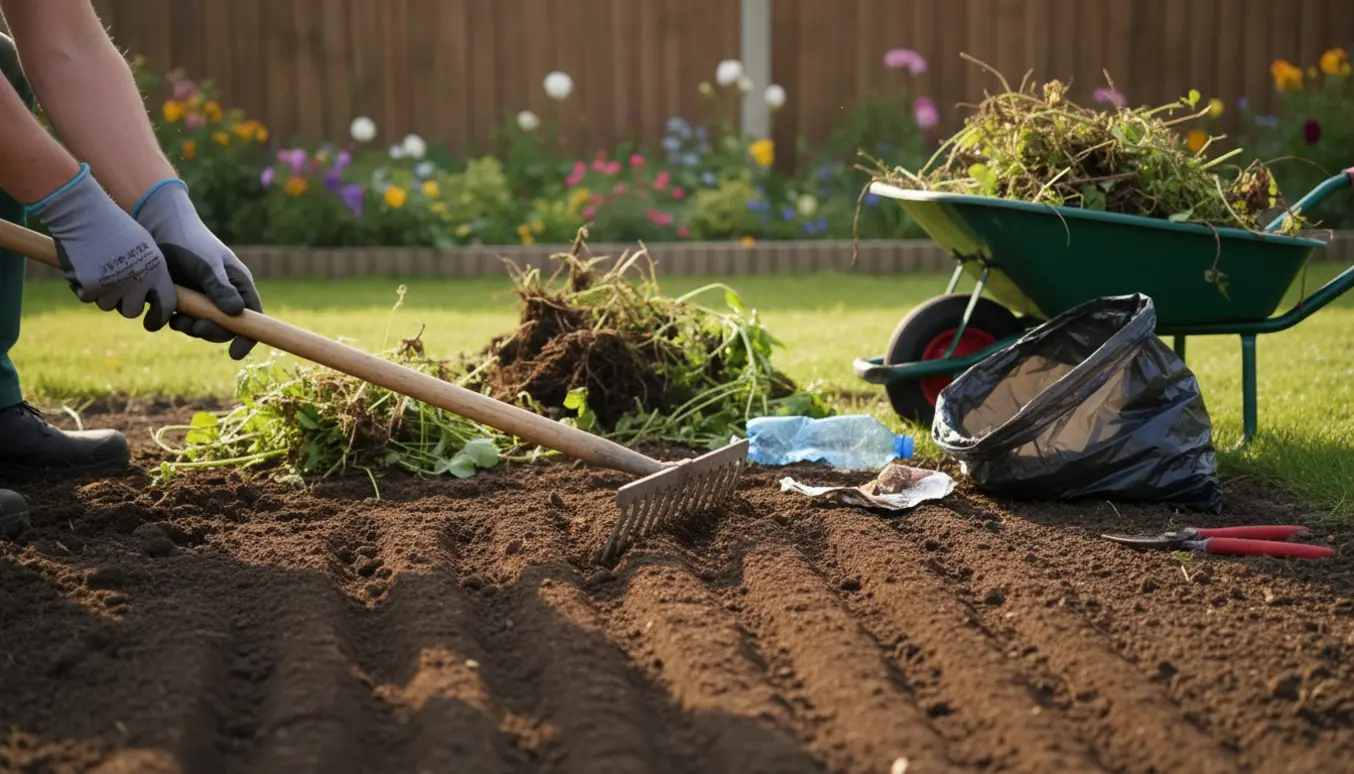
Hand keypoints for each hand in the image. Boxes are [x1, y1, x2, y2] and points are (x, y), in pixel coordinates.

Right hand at [25, 163, 176, 329]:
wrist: (84, 213)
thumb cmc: (114, 227)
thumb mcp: (144, 248)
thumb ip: (150, 273)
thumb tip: (152, 300)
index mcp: (156, 270)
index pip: (166, 306)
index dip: (158, 318)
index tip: (151, 324)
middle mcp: (138, 280)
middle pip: (132, 311)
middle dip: (123, 304)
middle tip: (115, 289)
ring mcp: (114, 285)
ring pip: (108, 305)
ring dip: (102, 294)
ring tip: (99, 268)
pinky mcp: (90, 286)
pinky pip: (87, 297)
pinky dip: (83, 286)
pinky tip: (84, 265)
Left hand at [133, 179, 262, 360]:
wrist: (158, 229)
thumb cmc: (190, 242)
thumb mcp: (207, 265)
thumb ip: (220, 289)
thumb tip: (237, 313)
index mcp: (239, 286)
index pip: (253, 318)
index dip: (248, 337)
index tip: (235, 353)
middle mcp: (225, 296)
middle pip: (226, 328)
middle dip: (210, 332)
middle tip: (193, 327)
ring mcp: (203, 300)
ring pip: (203, 328)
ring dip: (190, 328)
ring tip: (176, 317)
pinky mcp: (183, 302)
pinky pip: (183, 322)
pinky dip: (175, 321)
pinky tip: (166, 309)